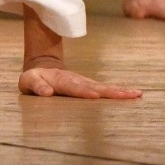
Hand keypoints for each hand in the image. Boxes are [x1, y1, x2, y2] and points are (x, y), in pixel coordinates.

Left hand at [19, 60, 141, 99]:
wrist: (43, 68)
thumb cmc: (34, 79)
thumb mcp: (28, 81)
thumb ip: (36, 86)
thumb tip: (46, 92)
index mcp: (61, 81)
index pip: (73, 87)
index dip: (83, 91)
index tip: (95, 96)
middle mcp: (77, 80)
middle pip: (95, 86)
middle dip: (109, 91)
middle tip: (126, 95)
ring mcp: (86, 82)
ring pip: (104, 87)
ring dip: (120, 91)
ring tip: (136, 94)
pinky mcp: (92, 85)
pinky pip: (107, 89)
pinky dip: (120, 91)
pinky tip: (134, 94)